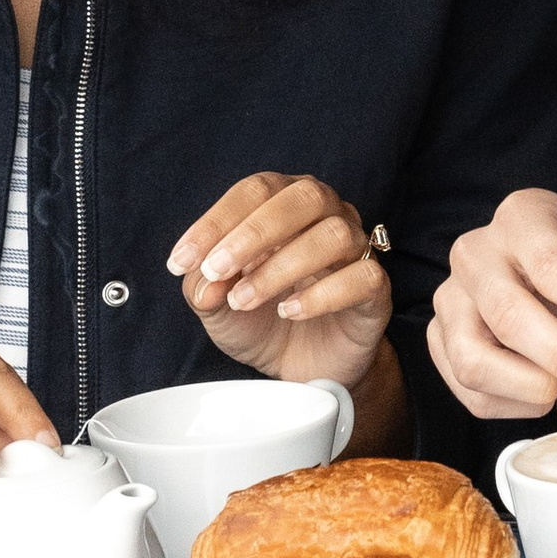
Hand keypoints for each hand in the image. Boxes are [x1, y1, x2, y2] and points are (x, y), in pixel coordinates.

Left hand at [168, 172, 391, 388]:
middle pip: (303, 197)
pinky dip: (321, 295)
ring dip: (281, 267)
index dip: (215, 222)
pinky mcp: (376, 289)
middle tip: (217, 271)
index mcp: (286, 202)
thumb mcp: (218, 304)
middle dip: (253, 232)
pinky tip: (290, 311)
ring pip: (333, 235)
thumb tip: (202, 280)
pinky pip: (363, 277)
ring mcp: (356, 249)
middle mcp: (327, 214)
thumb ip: (204, 286)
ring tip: (245, 299)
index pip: (255, 190)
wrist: (302, 367)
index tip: (180, 261)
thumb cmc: (262, 320)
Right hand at [430, 189, 556, 423]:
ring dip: (537, 389)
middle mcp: (476, 252)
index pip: (552, 265)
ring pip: (475, 362)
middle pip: (508, 316)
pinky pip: (472, 393)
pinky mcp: (442, 341)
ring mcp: (451, 299)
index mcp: (525, 216)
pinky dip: (519, 406)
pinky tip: (554, 390)